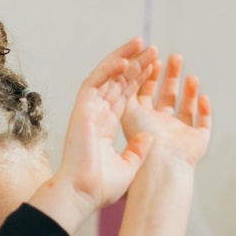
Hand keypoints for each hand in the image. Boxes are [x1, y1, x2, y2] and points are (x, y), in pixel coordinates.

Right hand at [47, 38, 154, 212]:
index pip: (124, 96)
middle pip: (117, 82)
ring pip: (106, 77)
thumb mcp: (128, 166)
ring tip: (142, 43)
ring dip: (124, 59)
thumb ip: (137, 150)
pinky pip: (95, 83)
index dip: (138, 79)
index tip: (153, 66)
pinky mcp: (82, 110)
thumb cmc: (100, 187)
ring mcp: (88, 111)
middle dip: (135, 64)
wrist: (83, 192)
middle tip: (153, 49)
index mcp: (105, 127)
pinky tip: (125, 59)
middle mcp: (96, 115)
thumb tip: (149, 138)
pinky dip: (109, 70)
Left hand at [120, 51, 209, 170]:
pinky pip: (203, 123)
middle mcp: (161, 127)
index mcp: (142, 121)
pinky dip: (204, 110)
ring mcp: (180, 134)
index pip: (146, 94)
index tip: (155, 59)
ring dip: (189, 91)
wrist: (163, 161)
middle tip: (174, 57)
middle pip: (167, 97)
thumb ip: (129, 92)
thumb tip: (128, 71)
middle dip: (171, 77)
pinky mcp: (197, 141)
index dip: (150, 76)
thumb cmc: (144, 138)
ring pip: (186, 108)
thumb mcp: (130, 110)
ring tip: (190, 75)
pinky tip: (203, 97)